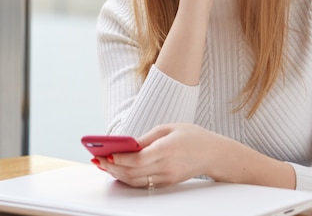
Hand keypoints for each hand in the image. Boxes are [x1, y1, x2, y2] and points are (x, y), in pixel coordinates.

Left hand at [93, 123, 295, 189]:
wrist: (215, 154)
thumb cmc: (192, 136)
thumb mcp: (169, 128)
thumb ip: (147, 137)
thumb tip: (126, 144)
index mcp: (167, 149)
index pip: (138, 159)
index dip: (119, 159)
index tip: (105, 154)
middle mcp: (166, 167)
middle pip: (133, 172)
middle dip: (112, 167)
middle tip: (96, 159)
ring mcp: (167, 177)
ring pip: (136, 181)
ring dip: (117, 174)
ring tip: (102, 165)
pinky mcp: (167, 183)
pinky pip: (143, 183)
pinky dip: (128, 178)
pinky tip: (117, 170)